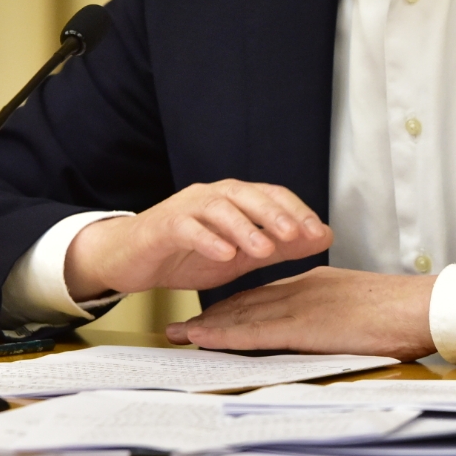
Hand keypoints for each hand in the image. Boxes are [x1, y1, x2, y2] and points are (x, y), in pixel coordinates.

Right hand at [64, 179, 330, 299]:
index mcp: (234, 200)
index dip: (298, 211)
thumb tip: (322, 237)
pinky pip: (188, 228)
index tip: (319, 233)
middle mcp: (212, 196)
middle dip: (275, 214)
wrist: (133, 260)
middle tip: (297, 235)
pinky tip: (225, 255)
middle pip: (248, 195)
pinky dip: (208, 240)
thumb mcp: (240, 255)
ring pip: (219, 208)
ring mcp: (186, 208)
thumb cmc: (186, 253)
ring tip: (265, 249)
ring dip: (245, 227)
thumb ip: (279, 246)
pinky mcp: (164, 225)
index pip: (272, 195)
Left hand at [165, 266, 436, 359]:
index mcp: (316, 283)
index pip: (266, 293)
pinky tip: (204, 338)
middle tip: (182, 325)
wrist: (419, 306)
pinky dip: (225, 334)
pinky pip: (255, 330)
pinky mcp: (305, 325)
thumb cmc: (401, 310)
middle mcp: (302, 289)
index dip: (236, 304)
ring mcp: (301, 306)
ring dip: (208, 325)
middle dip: (212, 315)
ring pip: (243, 314)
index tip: (213, 314)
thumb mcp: (360, 303)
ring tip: (180, 334)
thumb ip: (335, 310)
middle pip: (246, 301)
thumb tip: (325, 327)